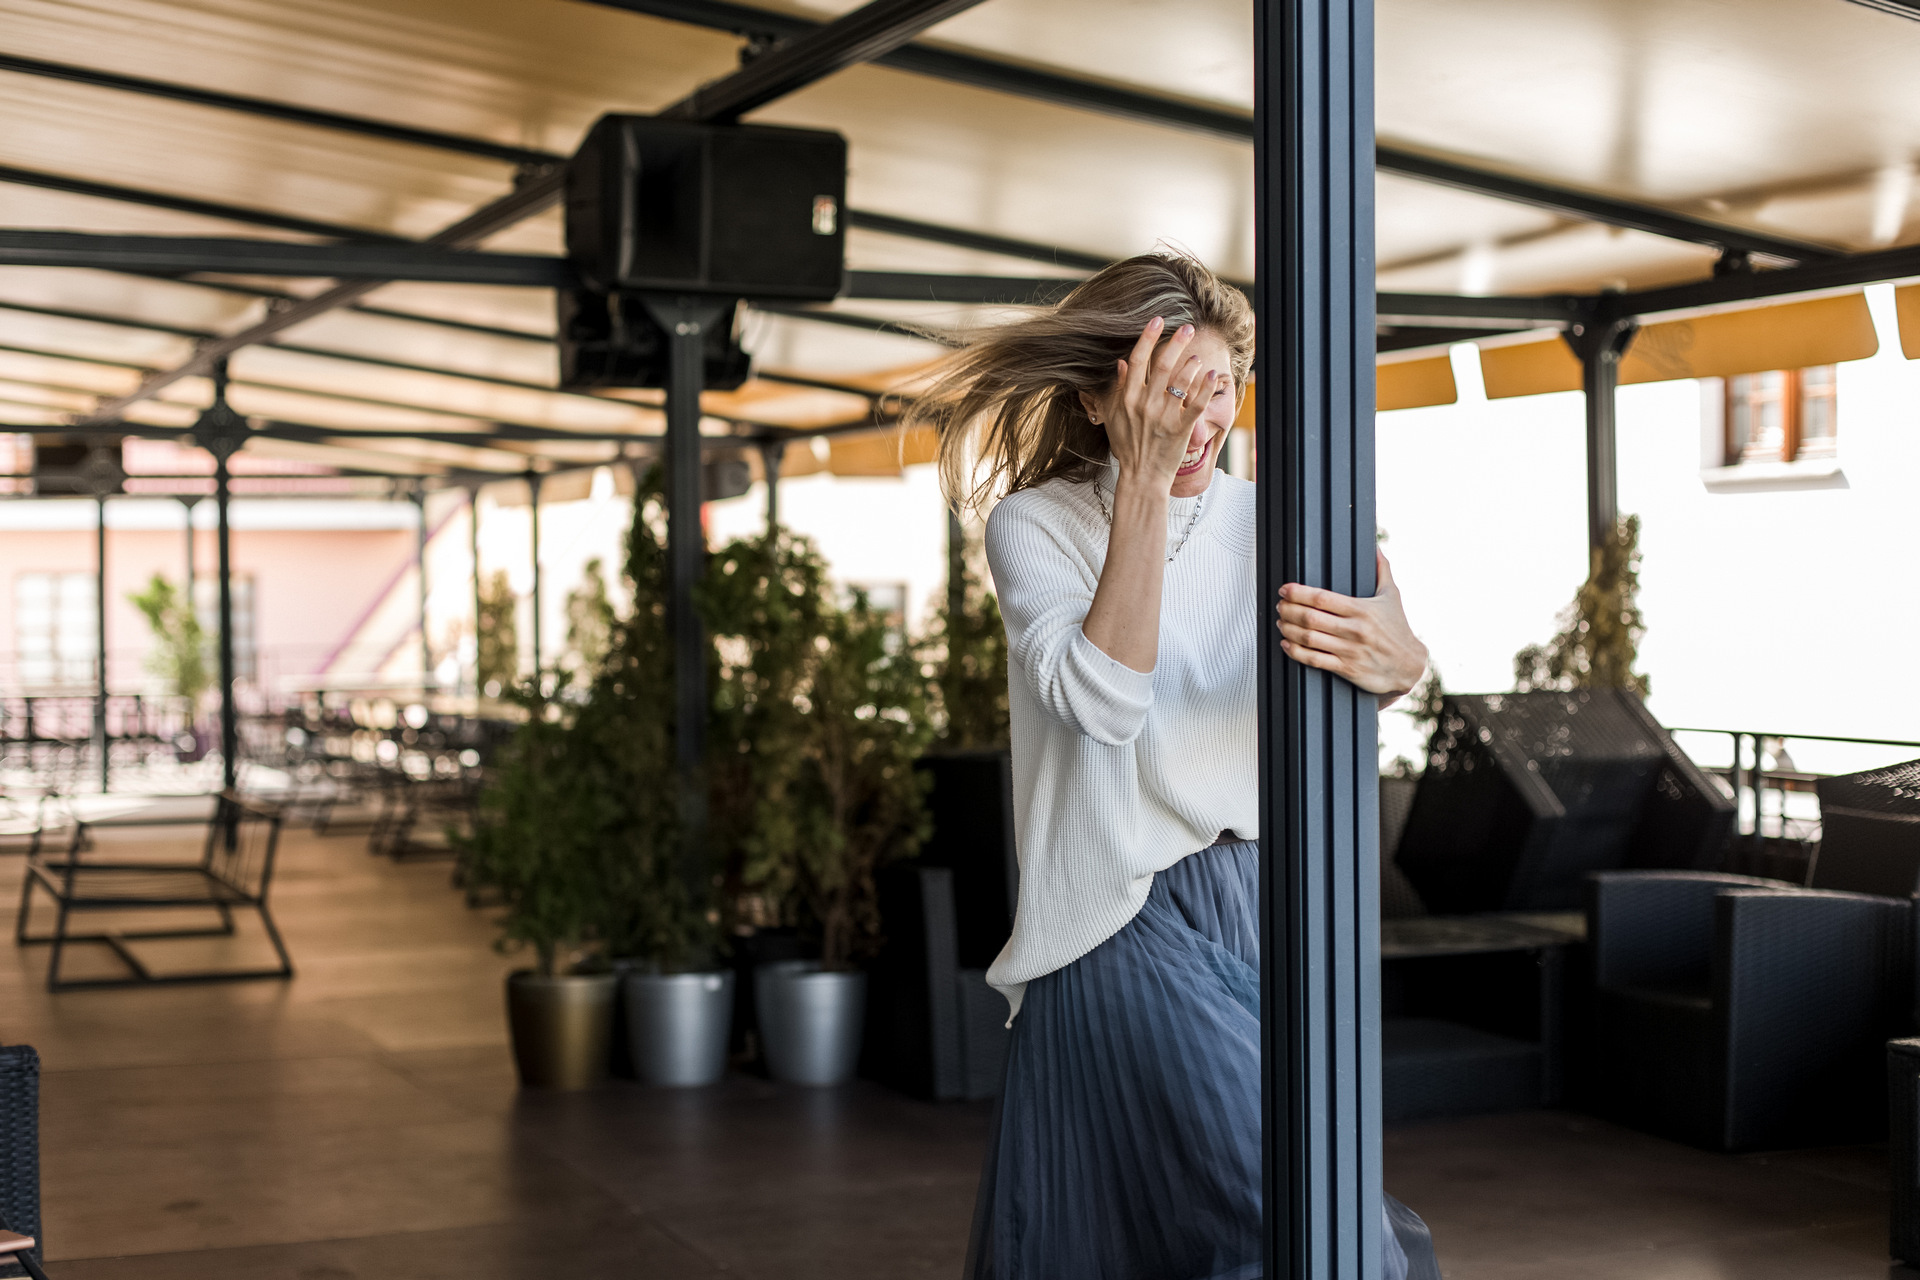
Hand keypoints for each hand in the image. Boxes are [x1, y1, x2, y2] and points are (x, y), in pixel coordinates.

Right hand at [1084, 317, 1217, 491]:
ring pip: (1180, 383)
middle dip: (1175, 343)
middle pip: (1162, 365)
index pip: (1138, 360)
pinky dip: (1205, 388)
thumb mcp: (1113, 417)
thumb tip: (1122, 363)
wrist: (1141, 477)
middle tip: (1187, 328)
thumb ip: (1117, 389)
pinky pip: (1196, 405)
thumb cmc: (1127, 447)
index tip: (1157, 320)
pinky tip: (1212, 375)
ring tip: (1197, 356)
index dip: (1147, 338)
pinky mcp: (1181, 430)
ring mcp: (1164, 417)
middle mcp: (1145, 405)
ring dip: (1191, 365)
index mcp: (1127, 399)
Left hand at [1276, 551, 1427, 704]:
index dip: (1298, 593)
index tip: (1285, 589)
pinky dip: (1295, 652)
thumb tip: (1375, 548)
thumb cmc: (1399, 630)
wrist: (1409, 666)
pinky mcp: (1347, 669)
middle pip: (1310, 617)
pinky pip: (1314, 660)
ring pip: (1309, 638)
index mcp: (1361, 609)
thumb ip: (1382, 570)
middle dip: (1288, 610)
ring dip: (1289, 629)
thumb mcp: (1392, 596)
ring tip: (1280, 622)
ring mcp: (1349, 650)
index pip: (1322, 598)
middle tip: (1280, 605)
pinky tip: (1287, 644)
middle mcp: (1354, 629)